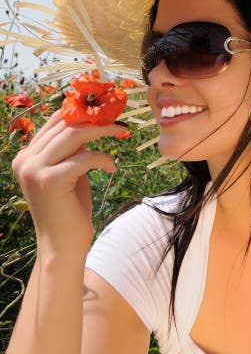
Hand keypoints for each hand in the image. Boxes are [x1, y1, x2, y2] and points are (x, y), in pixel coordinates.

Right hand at [11, 109, 121, 257]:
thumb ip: (72, 150)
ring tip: (122, 132)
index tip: (105, 109)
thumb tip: (91, 122)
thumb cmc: (69, 209)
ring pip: (74, 135)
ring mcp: (34, 170)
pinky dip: (104, 159)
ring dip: (103, 131)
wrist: (63, 244)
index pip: (53, 122)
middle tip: (119, 119)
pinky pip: (85, 157)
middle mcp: (25, 160)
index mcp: (25, 156)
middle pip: (65, 125)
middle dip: (96, 118)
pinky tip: (112, 168)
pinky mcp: (51, 180)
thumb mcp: (68, 172)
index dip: (80, 111)